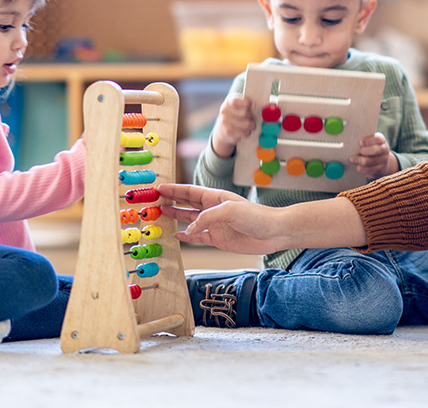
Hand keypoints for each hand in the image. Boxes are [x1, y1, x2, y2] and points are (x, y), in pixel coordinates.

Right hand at [156, 183, 285, 254]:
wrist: (274, 232)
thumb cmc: (256, 216)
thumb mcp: (229, 211)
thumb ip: (206, 217)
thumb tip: (188, 229)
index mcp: (215, 197)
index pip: (189, 192)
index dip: (173, 189)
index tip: (158, 188)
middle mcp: (213, 210)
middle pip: (187, 204)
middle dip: (170, 201)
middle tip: (153, 200)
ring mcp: (216, 224)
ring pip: (190, 220)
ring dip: (176, 217)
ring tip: (160, 214)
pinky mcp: (219, 239)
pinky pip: (199, 237)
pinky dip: (187, 236)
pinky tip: (177, 234)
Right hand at [210, 96, 253, 157]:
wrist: (223, 128)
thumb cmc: (237, 114)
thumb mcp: (239, 105)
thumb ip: (249, 104)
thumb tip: (268, 106)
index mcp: (229, 101)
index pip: (236, 101)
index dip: (246, 103)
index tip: (253, 106)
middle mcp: (224, 110)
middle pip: (244, 113)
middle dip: (252, 116)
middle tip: (253, 118)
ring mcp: (224, 122)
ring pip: (246, 124)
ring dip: (252, 126)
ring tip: (251, 125)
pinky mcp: (228, 133)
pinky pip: (244, 133)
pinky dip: (248, 133)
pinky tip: (246, 131)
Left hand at [350, 133, 397, 177]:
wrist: (383, 161)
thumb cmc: (372, 148)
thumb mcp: (371, 142)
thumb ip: (364, 141)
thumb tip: (351, 140)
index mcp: (382, 141)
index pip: (378, 139)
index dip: (369, 140)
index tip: (360, 142)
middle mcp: (384, 150)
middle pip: (375, 150)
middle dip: (364, 151)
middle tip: (356, 150)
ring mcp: (383, 160)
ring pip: (370, 161)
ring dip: (359, 161)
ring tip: (351, 159)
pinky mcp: (380, 170)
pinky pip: (370, 170)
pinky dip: (362, 169)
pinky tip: (357, 167)